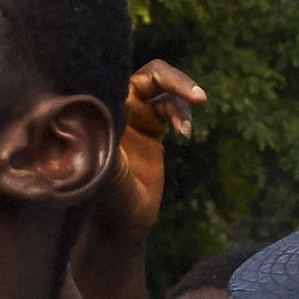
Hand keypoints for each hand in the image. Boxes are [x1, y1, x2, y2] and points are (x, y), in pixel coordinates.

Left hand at [111, 59, 207, 234]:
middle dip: (174, 80)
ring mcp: (134, 116)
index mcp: (101, 109)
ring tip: (196, 114)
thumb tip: (114, 114)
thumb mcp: (106, 169)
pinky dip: (182, 115)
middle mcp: (116, 106)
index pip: (124, 75)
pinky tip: (186, 133)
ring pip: (162, 88)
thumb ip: (111, 140)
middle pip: (149, 76)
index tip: (173, 87)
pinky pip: (171, 108)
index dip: (150, 76)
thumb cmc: (106, 198)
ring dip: (182, 96)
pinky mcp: (150, 128)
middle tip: (198, 95)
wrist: (121, 223)